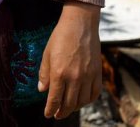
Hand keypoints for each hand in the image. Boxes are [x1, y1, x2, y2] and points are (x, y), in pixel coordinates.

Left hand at [38, 0, 101, 118]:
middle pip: (69, 104)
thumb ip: (44, 73)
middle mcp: (74, 77)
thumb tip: (42, 89)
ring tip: (68, 108)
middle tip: (57, 115)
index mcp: (59, 73)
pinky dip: (88, 100)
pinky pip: (94, 93)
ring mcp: (88, 76)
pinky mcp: (97, 73)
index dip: (50, 109)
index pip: (54, 99)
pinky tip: (82, 100)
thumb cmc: (61, 36)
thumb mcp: (47, 53)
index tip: (48, 114)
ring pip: (82, 101)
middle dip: (62, 112)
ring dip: (74, 108)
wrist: (80, 24)